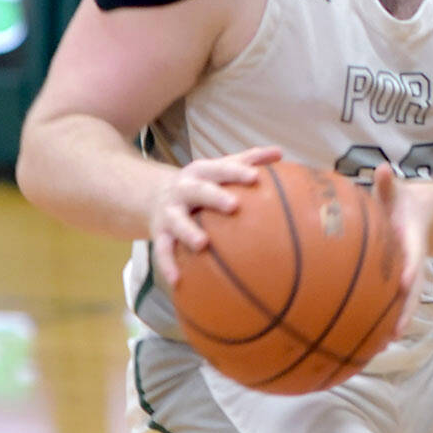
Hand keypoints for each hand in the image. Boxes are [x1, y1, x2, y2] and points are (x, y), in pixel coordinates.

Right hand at [151, 144, 280, 287]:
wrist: (153, 195)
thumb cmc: (202, 183)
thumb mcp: (220, 168)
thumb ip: (249, 160)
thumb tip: (279, 152)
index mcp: (201, 172)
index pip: (220, 169)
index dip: (237, 172)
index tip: (255, 177)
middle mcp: (183, 190)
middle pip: (198, 191)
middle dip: (213, 197)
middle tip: (233, 206)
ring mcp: (169, 212)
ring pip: (177, 222)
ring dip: (188, 232)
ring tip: (203, 244)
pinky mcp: (159, 233)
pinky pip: (163, 250)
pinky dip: (167, 265)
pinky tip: (177, 281)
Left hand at [373, 165, 428, 335]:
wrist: (421, 217)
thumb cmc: (401, 202)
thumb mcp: (397, 191)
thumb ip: (388, 184)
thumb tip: (382, 169)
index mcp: (411, 243)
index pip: (413, 258)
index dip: (410, 270)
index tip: (406, 284)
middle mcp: (410, 265)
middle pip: (411, 293)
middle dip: (404, 312)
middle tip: (395, 335)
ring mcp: (405, 277)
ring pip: (401, 304)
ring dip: (392, 324)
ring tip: (379, 348)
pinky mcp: (396, 284)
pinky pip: (387, 302)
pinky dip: (379, 319)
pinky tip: (363, 339)